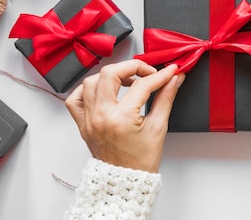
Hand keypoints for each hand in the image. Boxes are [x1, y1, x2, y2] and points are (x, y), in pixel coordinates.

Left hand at [65, 59, 184, 172]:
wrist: (125, 183)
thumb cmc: (141, 161)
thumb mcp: (158, 128)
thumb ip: (166, 98)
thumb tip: (174, 79)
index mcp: (121, 118)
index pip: (142, 85)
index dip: (159, 75)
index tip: (170, 72)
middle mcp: (101, 116)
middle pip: (110, 73)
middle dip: (132, 66)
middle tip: (147, 72)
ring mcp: (88, 119)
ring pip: (91, 81)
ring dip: (110, 76)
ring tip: (127, 80)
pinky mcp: (82, 124)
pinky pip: (75, 99)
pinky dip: (87, 90)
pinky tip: (103, 91)